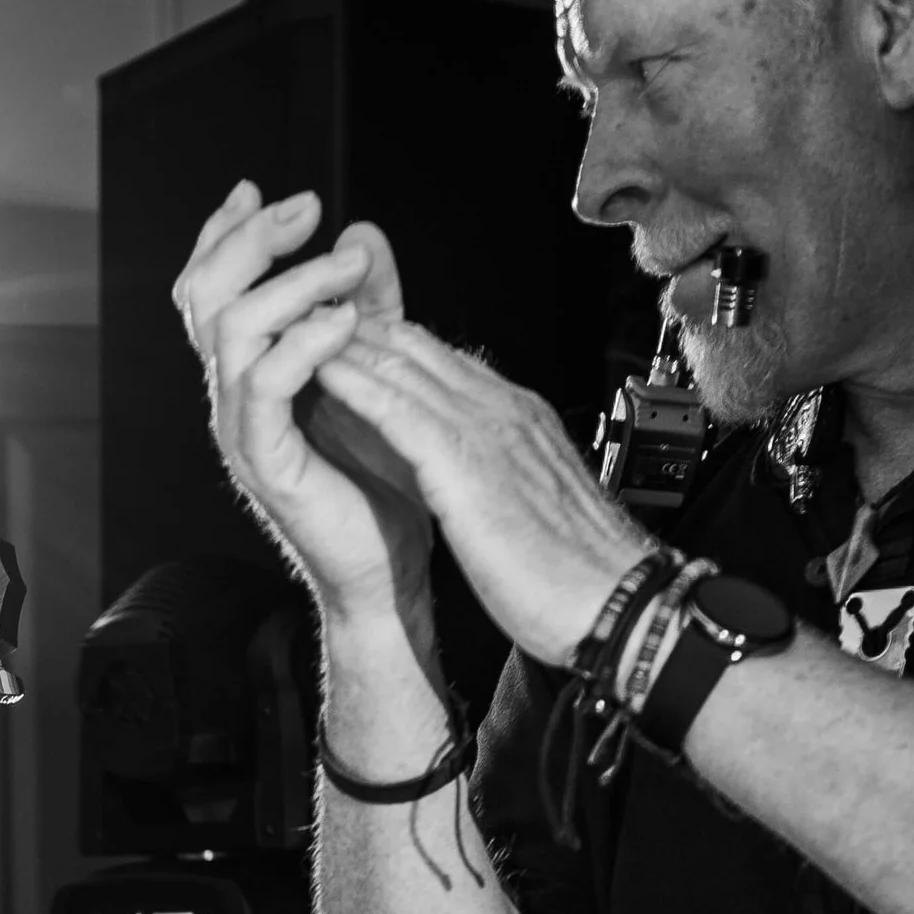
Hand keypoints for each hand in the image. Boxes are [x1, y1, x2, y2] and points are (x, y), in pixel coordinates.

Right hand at [175, 181, 434, 620]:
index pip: (207, 292)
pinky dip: (307, 341)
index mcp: (248, 376)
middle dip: (253, 240)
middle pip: (205, 297)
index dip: (222, 235)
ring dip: (295, 283)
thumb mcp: (377, 370)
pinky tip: (350, 322)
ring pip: (233, 330)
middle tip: (310, 210)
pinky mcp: (268, 464)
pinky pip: (266, 385)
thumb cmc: (381, 482)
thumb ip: (368, 303)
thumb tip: (363, 230)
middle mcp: (233, 399)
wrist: (387, 572)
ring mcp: (244, 432)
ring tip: (352, 268)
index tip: (260, 192)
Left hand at [312, 319, 653, 665]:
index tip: (340, 336)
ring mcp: (489, 433)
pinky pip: (401, 414)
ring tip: (296, 323)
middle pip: (418, 351)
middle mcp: (503, 412)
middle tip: (301, 308)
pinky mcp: (468, 469)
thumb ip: (499, 476)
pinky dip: (359, 387)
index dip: (387, 346)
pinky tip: (320, 371)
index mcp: (519, 421)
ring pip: (406, 369)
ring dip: (347, 342)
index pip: (442, 365)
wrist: (617, 605)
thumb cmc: (577, 573)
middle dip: (358, 327)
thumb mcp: (528, 507)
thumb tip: (470, 472)